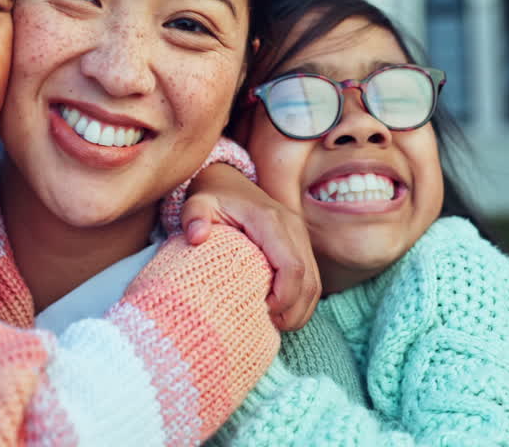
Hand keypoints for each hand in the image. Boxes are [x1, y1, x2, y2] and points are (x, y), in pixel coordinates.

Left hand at [183, 163, 320, 331]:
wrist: (228, 182)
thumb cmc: (212, 199)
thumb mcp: (196, 204)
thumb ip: (193, 217)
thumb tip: (196, 236)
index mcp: (271, 221)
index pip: (291, 266)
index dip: (283, 296)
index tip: (262, 311)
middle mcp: (293, 228)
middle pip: (309, 281)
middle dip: (293, 311)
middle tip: (269, 325)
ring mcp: (301, 238)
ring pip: (314, 284)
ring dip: (299, 311)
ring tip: (276, 325)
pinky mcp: (301, 246)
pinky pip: (311, 280)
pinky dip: (301, 302)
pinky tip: (282, 314)